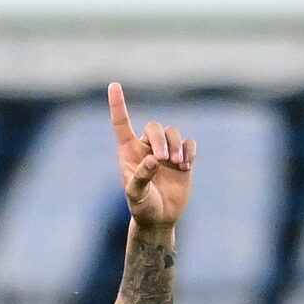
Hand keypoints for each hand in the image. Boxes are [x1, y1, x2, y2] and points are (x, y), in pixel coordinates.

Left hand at [109, 82, 194, 230]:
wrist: (160, 218)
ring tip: (178, 165)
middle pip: (154, 127)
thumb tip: (153, 160)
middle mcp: (146, 147)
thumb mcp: (136, 195)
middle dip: (160, 140)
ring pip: (173, 133)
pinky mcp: (182, 159)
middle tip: (164, 160)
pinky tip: (187, 166)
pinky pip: (189, 144)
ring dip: (176, 146)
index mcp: (128, 151)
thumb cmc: (142, 206)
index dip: (117, 104)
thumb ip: (141, 177)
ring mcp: (165, 152)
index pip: (121, 123)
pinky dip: (190, 151)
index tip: (114, 85)